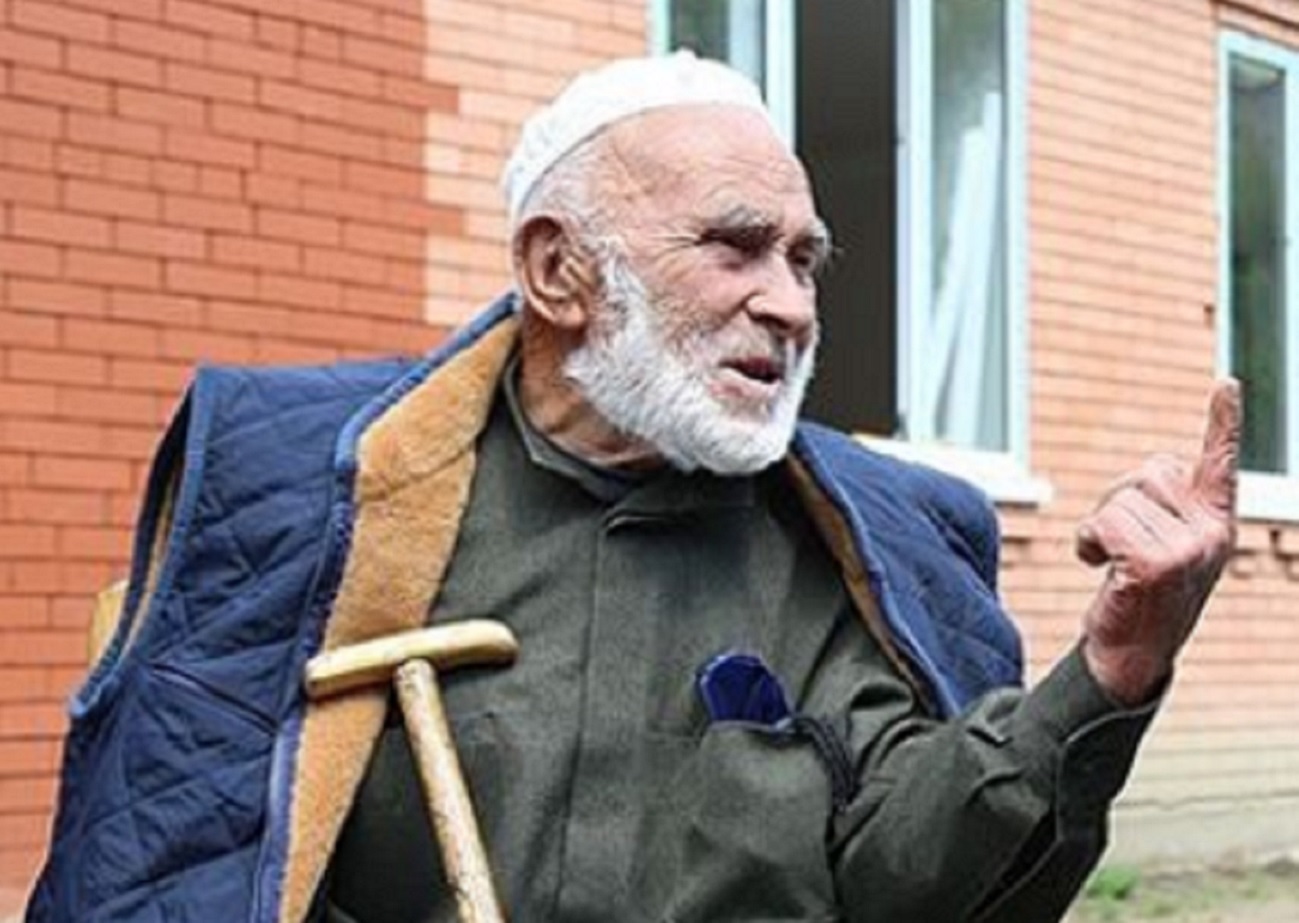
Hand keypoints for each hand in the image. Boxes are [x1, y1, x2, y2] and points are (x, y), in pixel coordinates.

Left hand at [1075, 379, 1239, 705]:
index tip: (1226, 384)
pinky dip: (1089, 542)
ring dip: (1101, 528)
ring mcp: (1187, 549)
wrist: (1132, 657)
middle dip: (1119, 500)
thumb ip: (1168, 509)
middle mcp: (1211, 532)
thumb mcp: (1166, 548)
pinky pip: (1103, 524)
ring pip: (1119, 501)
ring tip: (1114, 565)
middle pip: (1145, 473)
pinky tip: (1100, 570)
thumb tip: (1155, 472)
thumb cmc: (1142, 596)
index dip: (1222, 423)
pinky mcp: (1155, 564)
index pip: (1219, 464)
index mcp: (1216, 522)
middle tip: (1121, 546)